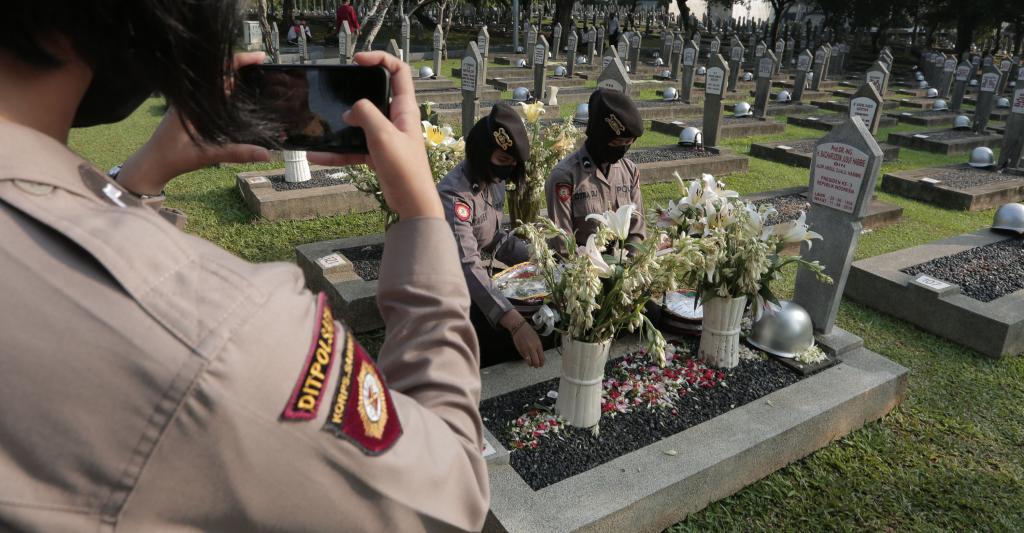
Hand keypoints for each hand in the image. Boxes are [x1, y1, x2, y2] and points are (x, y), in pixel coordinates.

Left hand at [116, 52, 270, 195]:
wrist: (152, 164)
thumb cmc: (173, 157)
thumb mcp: (207, 155)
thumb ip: (237, 153)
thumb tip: (267, 154)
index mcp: (192, 98)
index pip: (218, 71)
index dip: (240, 60)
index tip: (260, 57)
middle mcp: (191, 95)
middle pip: (219, 73)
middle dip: (243, 68)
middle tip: (265, 69)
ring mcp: (191, 102)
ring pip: (216, 83)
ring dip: (236, 79)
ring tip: (259, 79)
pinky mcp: (192, 110)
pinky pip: (213, 94)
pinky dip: (228, 91)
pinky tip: (241, 96)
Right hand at [306, 51, 441, 220]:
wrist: (411, 203)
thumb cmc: (405, 168)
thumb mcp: (383, 135)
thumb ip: (365, 114)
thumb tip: (349, 111)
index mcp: (405, 108)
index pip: (398, 71)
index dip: (380, 59)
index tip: (358, 61)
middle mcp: (396, 119)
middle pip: (375, 94)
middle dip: (354, 91)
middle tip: (335, 89)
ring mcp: (385, 136)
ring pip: (359, 123)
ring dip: (340, 125)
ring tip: (319, 123)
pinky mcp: (377, 154)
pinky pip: (353, 148)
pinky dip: (336, 152)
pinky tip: (316, 155)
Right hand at [501, 310, 544, 367]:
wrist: (519, 327)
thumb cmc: (528, 331)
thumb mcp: (537, 339)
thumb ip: (538, 347)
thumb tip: (539, 355)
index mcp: (538, 345)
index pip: (542, 358)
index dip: (542, 363)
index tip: (541, 364)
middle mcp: (533, 349)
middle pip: (536, 362)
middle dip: (537, 365)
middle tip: (537, 365)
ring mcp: (526, 350)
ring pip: (530, 363)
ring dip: (531, 364)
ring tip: (531, 363)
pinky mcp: (520, 351)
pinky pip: (525, 359)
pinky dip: (526, 360)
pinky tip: (527, 358)